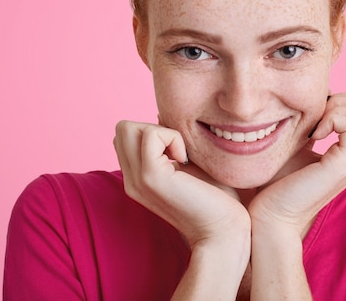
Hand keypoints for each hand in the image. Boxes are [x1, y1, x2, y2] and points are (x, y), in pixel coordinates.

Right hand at [113, 121, 250, 248]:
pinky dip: (172, 136)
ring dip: (161, 131)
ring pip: (127, 127)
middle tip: (178, 150)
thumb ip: (172, 144)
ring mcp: (137, 179)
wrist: (224, 231)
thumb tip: (161, 115)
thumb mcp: (190, 164)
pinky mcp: (151, 177)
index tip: (178, 150)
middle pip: (122, 128)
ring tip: (181, 154)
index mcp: (138, 178)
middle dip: (153, 127)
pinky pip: (151, 135)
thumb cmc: (217, 199)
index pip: (126, 136)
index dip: (153, 132)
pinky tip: (186, 159)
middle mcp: (131, 180)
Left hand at [249, 94, 345, 236]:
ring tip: (315, 129)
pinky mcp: (342, 166)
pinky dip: (333, 120)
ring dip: (337, 110)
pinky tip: (314, 136)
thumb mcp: (299, 146)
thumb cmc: (278, 184)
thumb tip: (315, 98)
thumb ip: (312, 126)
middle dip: (344, 100)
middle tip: (317, 118)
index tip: (316, 116)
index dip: (343, 101)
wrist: (271, 217)